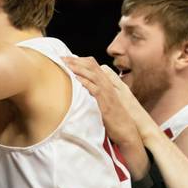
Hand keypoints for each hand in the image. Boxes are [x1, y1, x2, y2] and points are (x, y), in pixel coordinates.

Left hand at [64, 56, 149, 176]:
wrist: (126, 130)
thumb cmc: (114, 117)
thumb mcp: (103, 100)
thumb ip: (94, 92)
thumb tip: (80, 86)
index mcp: (106, 83)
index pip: (93, 64)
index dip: (78, 59)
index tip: (65, 58)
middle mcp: (107, 85)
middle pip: (91, 66)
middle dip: (75, 60)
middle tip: (60, 58)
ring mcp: (107, 93)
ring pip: (92, 74)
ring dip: (77, 68)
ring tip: (64, 64)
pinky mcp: (106, 102)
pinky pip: (95, 89)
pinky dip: (85, 82)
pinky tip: (75, 79)